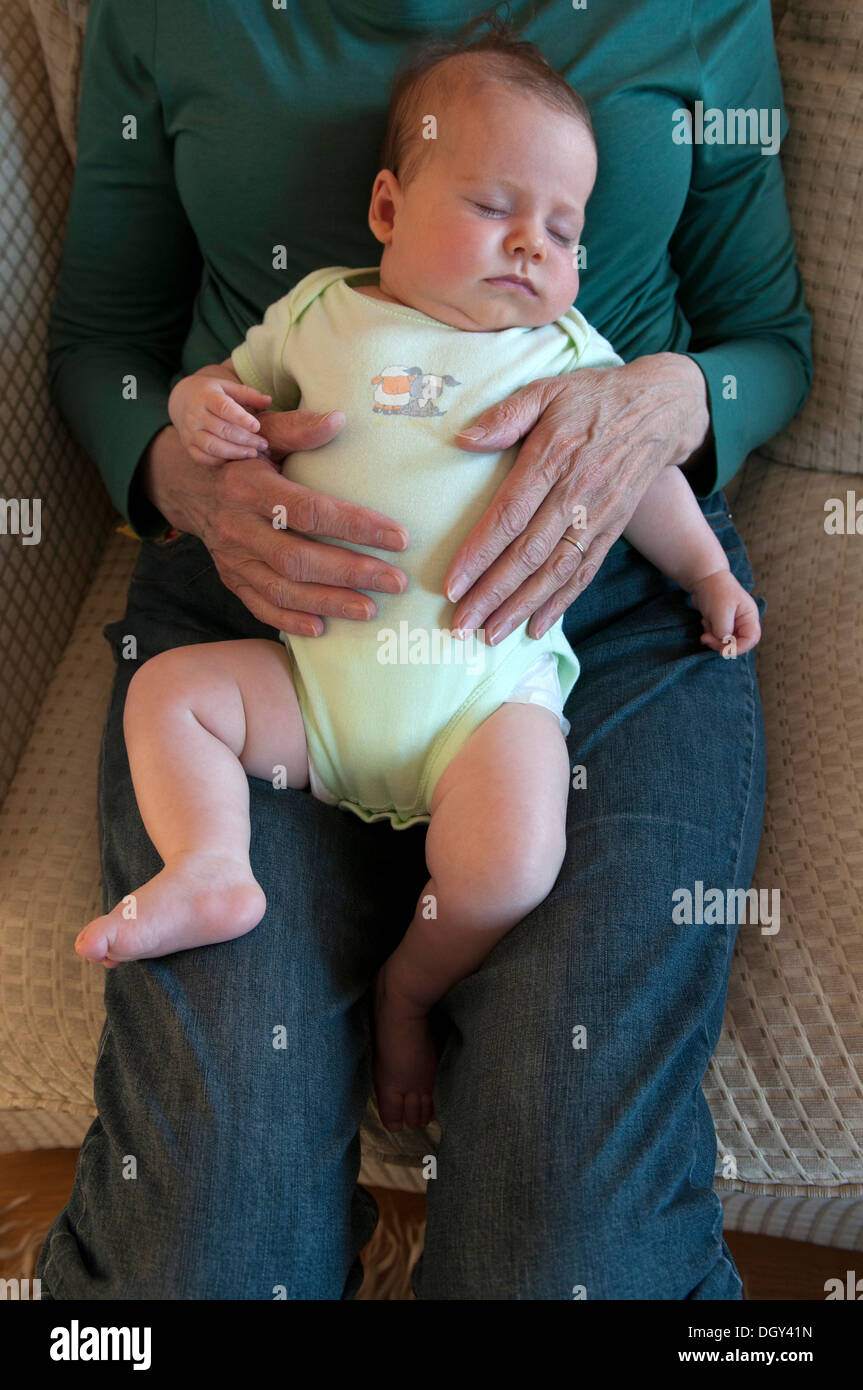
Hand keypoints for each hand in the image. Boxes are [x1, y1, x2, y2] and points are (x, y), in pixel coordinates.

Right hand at [138, 415, 408, 636]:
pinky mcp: (230, 579)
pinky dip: (290, 620)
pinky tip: (322, 628)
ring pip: (281, 590)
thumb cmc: (240, 455)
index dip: (355, 526)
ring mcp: (232, 558)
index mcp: (249, 487)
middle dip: (351, 573)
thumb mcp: (262, 433)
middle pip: (298, 559)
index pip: (309, 511)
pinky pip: (260, 606)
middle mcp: (238, 527)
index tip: (398, 537)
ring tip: (371, 609)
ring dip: (329, 602)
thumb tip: (340, 419)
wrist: (186, 484)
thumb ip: (297, 427)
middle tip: (396, 581)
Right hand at [168, 373, 273, 463]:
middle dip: (245, 439)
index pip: (223, 408)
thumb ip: (248, 394)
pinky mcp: (188, 445)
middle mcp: (195, 415)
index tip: (257, 426)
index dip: (240, 418)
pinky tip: (236, 460)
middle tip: (263, 444)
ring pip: (212, 446)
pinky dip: (219, 461)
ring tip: (253, 454)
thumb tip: (268, 401)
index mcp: (206, 396)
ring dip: (235, 452)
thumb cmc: (213, 393)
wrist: (182, 399)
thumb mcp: (228, 387)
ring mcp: (190, 432)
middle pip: (221, 430)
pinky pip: (202, 457)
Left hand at [443, 353, 711, 642]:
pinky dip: (561, 604)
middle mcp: (576, 495)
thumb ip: (506, 415)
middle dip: (492, 595)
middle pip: (528, 555)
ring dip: (522, 608)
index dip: (479, 554)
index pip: (508, 516)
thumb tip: (463, 440)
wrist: (660, 408)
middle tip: (460, 625)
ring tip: (491, 635)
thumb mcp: (547, 390)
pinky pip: (585, 572)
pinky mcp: (613, 529)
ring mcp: (598, 516)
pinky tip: (536, 628)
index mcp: (552, 459)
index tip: (452, 585)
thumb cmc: (593, 397)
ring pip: (556, 572)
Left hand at [688, 568, 760, 656]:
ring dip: (713, 637)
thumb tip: (724, 643)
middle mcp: (743, 621)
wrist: (703, 579)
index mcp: (749, 616)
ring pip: (725, 641)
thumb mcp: (721, 612)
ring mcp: (732, 623)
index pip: (752, 639)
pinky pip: (717, 636)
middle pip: (737, 643)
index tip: (723, 650)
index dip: (739, 648)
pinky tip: (705, 621)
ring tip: (706, 623)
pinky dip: (709, 633)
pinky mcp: (722, 623)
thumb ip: (724, 631)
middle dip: (721, 643)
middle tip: (706, 638)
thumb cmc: (715, 591)